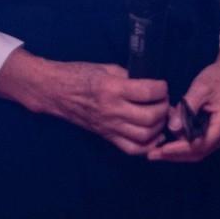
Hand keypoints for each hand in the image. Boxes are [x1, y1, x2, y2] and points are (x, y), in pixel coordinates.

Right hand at [48, 62, 168, 155]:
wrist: (55, 92)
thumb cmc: (79, 75)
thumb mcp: (105, 68)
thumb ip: (128, 77)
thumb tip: (148, 84)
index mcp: (112, 89)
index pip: (147, 93)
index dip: (161, 88)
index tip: (162, 85)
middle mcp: (112, 110)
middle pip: (150, 117)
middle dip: (164, 108)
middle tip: (163, 100)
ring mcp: (109, 127)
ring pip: (144, 136)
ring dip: (159, 127)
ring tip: (159, 116)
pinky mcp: (106, 137)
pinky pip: (131, 149)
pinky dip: (147, 146)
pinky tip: (154, 136)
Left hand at [147, 53, 219, 162]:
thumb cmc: (217, 78)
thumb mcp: (200, 88)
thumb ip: (187, 108)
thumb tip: (172, 128)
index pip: (199, 145)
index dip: (179, 150)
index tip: (161, 150)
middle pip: (197, 153)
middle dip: (174, 155)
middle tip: (152, 154)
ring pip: (197, 150)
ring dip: (177, 148)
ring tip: (157, 143)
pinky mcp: (216, 134)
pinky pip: (198, 143)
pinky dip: (183, 139)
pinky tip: (170, 132)